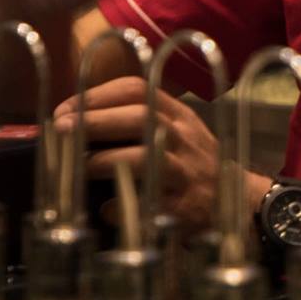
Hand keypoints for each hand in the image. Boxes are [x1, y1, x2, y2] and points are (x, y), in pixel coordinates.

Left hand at [55, 76, 231, 234]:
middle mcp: (183, 138)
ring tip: (76, 170)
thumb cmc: (195, 164)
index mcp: (179, 116)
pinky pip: (144, 205)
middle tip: (59, 130)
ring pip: (142, 158)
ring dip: (102, 162)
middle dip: (95, 121)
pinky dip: (118, 207)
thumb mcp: (179, 131)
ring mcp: (185, 172)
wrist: (241, 201)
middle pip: (139, 117)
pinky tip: (105, 210)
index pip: (137, 90)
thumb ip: (141, 121)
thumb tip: (77, 120)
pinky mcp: (183, 207)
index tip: (65, 109)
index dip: (97, 96)